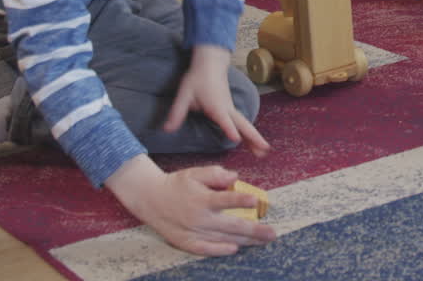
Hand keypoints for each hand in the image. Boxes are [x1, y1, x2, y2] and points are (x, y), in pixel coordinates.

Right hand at [106, 156, 275, 255]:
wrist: (150, 198)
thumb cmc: (177, 184)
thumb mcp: (195, 173)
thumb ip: (216, 174)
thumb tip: (235, 177)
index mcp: (201, 198)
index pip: (224, 200)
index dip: (240, 200)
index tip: (255, 201)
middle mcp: (198, 217)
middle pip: (231, 225)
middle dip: (254, 230)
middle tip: (272, 233)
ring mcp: (192, 232)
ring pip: (224, 238)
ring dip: (245, 241)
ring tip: (263, 241)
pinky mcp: (185, 242)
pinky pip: (205, 249)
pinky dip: (220, 250)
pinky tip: (235, 249)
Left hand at [166, 45, 269, 156]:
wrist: (211, 62)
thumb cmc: (197, 78)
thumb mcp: (184, 95)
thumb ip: (177, 113)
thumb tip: (166, 130)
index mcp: (216, 106)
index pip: (224, 120)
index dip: (229, 129)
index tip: (236, 139)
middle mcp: (227, 108)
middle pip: (244, 124)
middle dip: (254, 138)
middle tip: (264, 151)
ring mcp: (231, 108)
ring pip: (245, 124)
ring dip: (255, 137)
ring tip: (262, 151)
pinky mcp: (230, 108)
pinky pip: (242, 122)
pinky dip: (250, 132)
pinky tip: (252, 141)